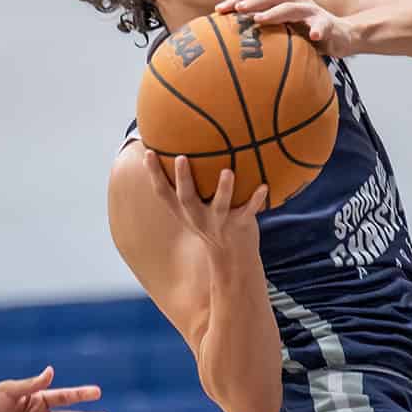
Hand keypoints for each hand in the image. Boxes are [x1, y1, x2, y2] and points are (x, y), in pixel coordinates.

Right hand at [147, 153, 267, 252]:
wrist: (233, 259)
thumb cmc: (212, 224)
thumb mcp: (194, 212)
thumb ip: (188, 188)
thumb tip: (180, 151)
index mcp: (185, 212)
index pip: (164, 193)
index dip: (154, 174)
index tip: (148, 153)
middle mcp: (199, 217)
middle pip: (187, 198)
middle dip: (183, 178)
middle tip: (179, 158)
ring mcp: (219, 223)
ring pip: (219, 205)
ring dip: (223, 189)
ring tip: (227, 172)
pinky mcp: (240, 226)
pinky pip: (248, 211)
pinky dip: (255, 200)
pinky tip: (264, 187)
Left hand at [215, 0, 352, 58]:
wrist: (340, 34)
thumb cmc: (305, 33)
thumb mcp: (281, 31)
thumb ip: (261, 31)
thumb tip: (230, 45)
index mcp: (280, 1)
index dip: (236, 1)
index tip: (217, 10)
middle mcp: (293, 1)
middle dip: (251, 2)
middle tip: (235, 9)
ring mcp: (310, 11)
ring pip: (290, 8)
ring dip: (275, 13)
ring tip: (260, 19)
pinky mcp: (326, 23)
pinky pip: (321, 26)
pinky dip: (317, 30)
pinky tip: (313, 36)